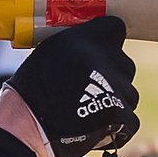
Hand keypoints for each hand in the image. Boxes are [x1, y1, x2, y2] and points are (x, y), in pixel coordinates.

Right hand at [0, 17, 138, 156]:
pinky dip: (116, 126)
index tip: (99, 53)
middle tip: (88, 90)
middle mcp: (105, 58)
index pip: (115, 28)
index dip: (108, 43)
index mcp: (85, 38)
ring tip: (86, 112)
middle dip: (112, 77)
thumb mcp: (47, 54)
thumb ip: (76, 47)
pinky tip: (93, 127)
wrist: (28, 128)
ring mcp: (118, 87)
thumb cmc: (30, 93)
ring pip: (128, 93)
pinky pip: (129, 119)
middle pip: (124, 64)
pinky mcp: (123, 114)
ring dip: (114, 102)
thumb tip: (91, 49)